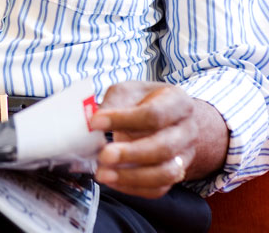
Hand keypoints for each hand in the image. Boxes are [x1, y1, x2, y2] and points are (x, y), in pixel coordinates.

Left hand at [90, 81, 226, 197]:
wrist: (169, 118)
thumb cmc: (145, 101)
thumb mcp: (129, 91)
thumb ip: (113, 103)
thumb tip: (93, 122)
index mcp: (178, 102)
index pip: (154, 114)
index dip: (123, 120)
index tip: (96, 122)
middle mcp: (187, 131)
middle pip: (163, 147)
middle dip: (130, 154)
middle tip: (103, 155)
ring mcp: (184, 156)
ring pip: (166, 173)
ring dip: (132, 177)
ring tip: (104, 173)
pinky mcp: (176, 175)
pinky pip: (158, 188)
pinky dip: (133, 188)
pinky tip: (112, 180)